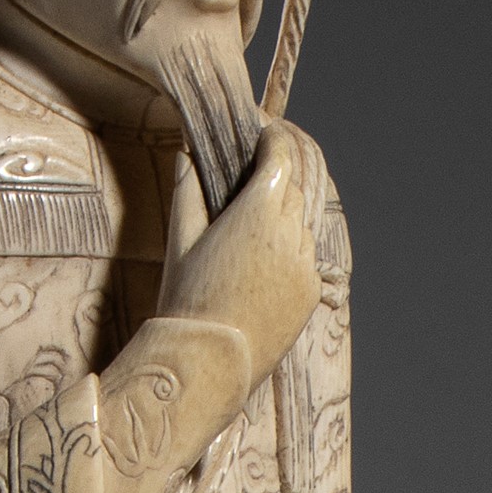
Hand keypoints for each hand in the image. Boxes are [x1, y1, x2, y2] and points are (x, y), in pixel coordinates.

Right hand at [163, 126, 319, 388]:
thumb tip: (186, 150)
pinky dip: (290, 249)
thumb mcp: (180, 237)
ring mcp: (305, 264)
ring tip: (256, 221)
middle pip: (295, 184)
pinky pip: (306, 257)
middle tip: (260, 168)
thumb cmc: (187, 298)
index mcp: (258, 211)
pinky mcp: (311, 292)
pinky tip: (263, 263)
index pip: (281, 155)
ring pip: (303, 221)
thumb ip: (187, 187)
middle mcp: (290, 233)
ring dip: (285, 212)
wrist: (209, 361)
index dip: (274, 137)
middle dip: (280, 171)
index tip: (264, 130)